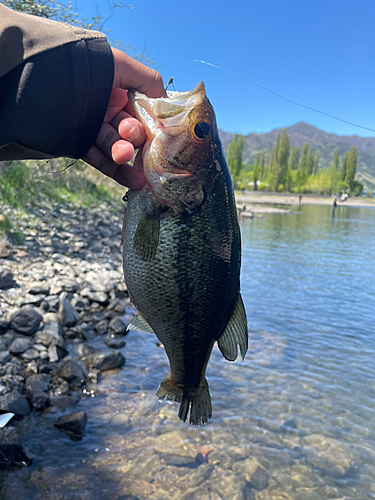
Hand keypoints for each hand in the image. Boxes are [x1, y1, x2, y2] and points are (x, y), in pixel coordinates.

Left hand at [83, 48, 165, 188]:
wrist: (47, 78)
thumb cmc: (87, 66)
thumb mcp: (121, 65)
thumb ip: (149, 82)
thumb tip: (167, 103)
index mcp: (119, 92)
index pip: (143, 114)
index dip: (152, 125)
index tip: (160, 135)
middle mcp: (108, 110)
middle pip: (131, 132)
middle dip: (134, 138)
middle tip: (130, 138)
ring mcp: (94, 128)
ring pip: (116, 146)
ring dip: (124, 155)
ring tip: (128, 161)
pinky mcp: (81, 144)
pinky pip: (101, 160)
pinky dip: (118, 171)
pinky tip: (135, 181)